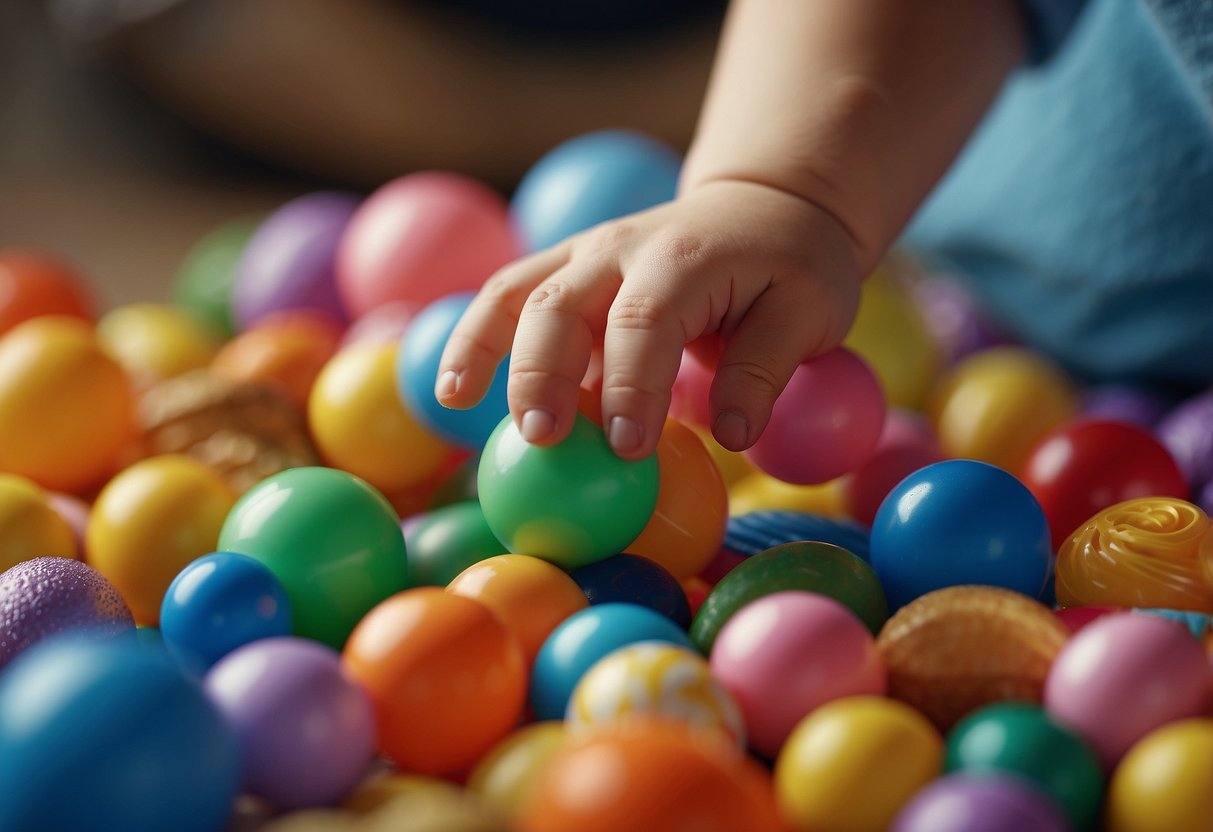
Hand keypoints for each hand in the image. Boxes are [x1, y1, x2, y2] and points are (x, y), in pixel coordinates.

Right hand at [435, 179, 862, 459]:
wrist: (762, 206)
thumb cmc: (792, 265)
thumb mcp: (812, 309)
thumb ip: (768, 368)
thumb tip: (728, 434)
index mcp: (684, 258)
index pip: (646, 321)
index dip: (631, 385)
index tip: (626, 449)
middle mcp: (621, 248)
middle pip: (560, 302)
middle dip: (542, 371)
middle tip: (540, 439)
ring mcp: (584, 253)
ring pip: (515, 290)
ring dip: (482, 345)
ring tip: (453, 402)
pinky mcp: (564, 269)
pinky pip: (508, 297)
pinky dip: (475, 338)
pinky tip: (454, 390)